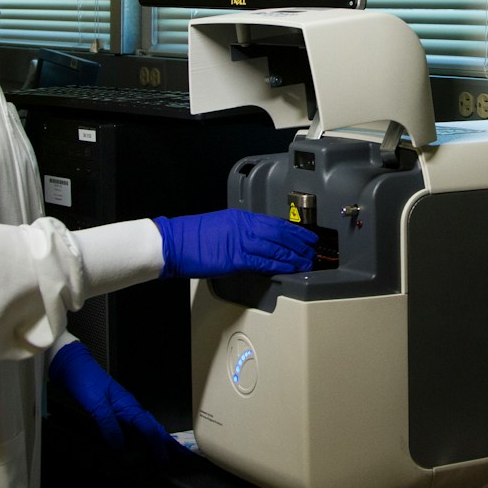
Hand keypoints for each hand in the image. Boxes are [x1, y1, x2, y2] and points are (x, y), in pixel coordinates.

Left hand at [48, 340, 183, 462]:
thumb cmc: (85, 381)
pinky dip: (144, 436)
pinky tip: (142, 442)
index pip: (148, 429)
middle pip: (154, 428)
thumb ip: (108, 424)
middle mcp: (130, 408)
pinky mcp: (116, 411)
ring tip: (168, 451)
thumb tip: (119, 444)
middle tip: (182, 454)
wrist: (74, 368)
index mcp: (129, 406)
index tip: (164, 459)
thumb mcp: (96, 404)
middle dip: (169, 442)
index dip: (157, 445)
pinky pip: (136, 426)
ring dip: (158, 439)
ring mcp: (124, 409)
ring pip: (146, 427)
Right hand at [152, 208, 318, 279]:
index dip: (296, 231)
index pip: (276, 223)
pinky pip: (263, 262)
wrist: (173, 243)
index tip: (308, 237)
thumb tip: (260, 244)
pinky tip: (289, 269)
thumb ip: (242, 233)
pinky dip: (279, 266)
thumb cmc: (193, 237)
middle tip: (314, 251)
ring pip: (276, 249)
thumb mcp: (223, 226)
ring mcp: (240, 242)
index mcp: (242, 218)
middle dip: (300, 244)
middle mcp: (244, 227)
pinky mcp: (235, 259)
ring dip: (294, 257)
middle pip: (281, 234)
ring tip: (307, 262)